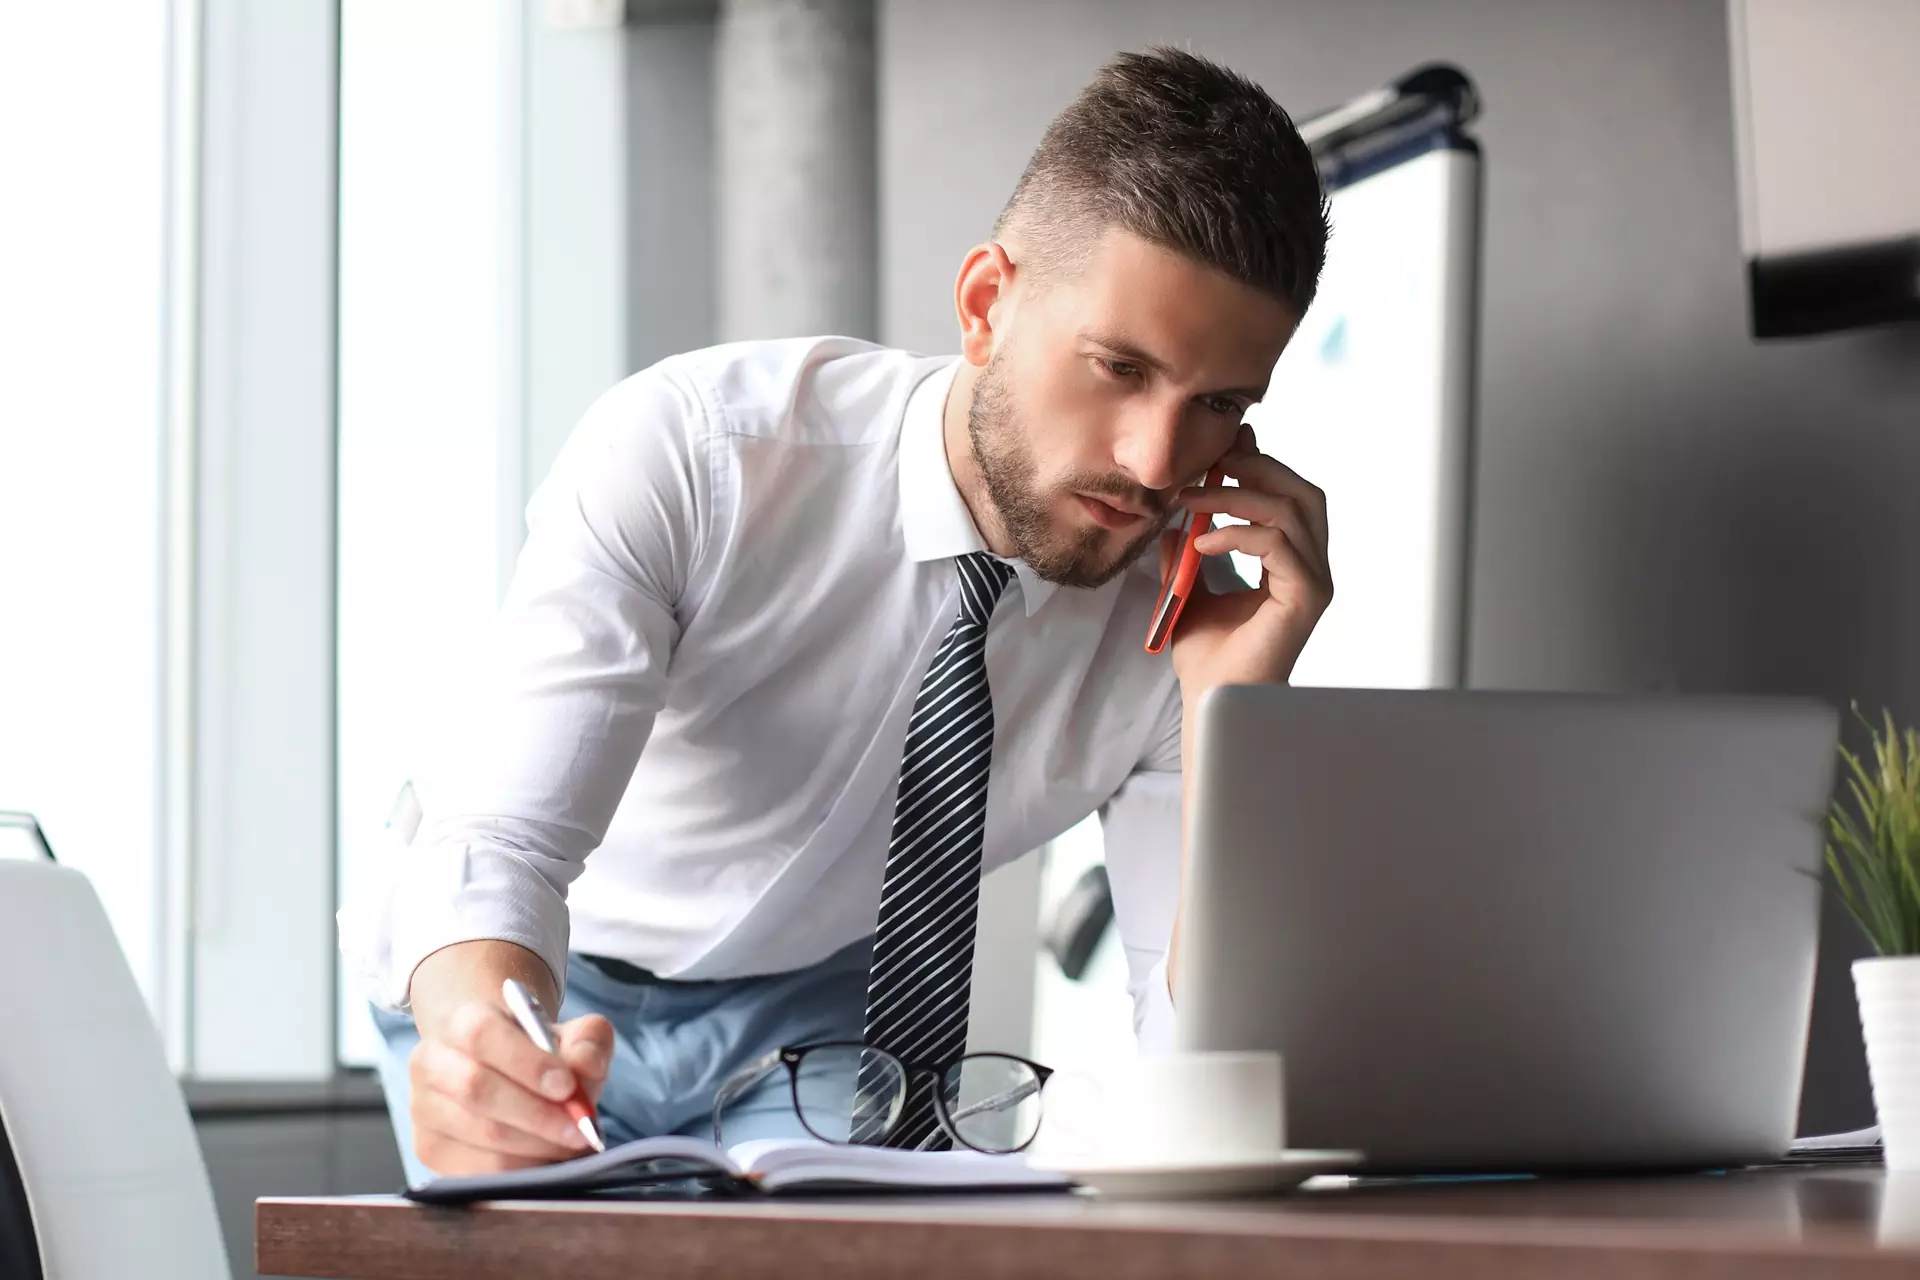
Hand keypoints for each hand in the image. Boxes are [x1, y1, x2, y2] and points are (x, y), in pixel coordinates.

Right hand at [406, 944, 614, 1174]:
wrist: (499, 1069)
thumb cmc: (537, 1054)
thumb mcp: (570, 1035)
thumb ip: (588, 1041)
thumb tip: (584, 1067)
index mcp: (461, 1020)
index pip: (483, 1034)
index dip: (527, 1063)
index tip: (567, 1087)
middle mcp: (431, 1061)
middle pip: (476, 1088)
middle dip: (536, 1114)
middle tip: (579, 1129)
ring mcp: (423, 1107)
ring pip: (479, 1133)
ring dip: (534, 1145)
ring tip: (569, 1145)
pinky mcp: (428, 1148)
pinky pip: (475, 1168)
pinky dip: (519, 1169)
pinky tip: (544, 1160)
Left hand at [1161, 423, 1331, 692]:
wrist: (1211, 699)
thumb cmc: (1208, 658)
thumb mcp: (1189, 593)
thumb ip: (1187, 556)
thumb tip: (1174, 523)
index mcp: (1293, 564)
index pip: (1291, 498)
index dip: (1261, 467)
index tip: (1221, 450)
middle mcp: (1312, 569)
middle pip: (1303, 493)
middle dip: (1259, 468)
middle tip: (1213, 460)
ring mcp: (1314, 583)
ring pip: (1291, 511)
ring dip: (1236, 496)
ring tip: (1192, 500)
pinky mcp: (1305, 598)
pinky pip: (1278, 544)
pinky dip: (1237, 534)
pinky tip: (1201, 542)